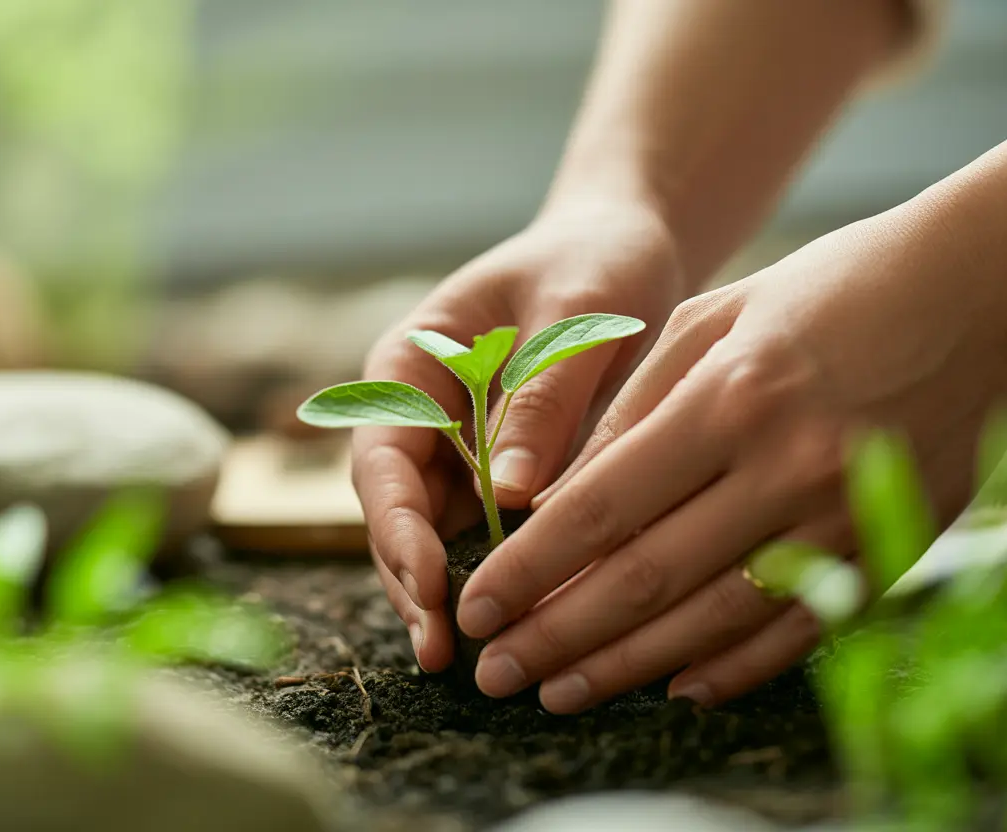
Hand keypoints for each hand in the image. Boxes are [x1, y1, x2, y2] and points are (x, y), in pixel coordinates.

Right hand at [352, 200, 687, 671]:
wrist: (623, 250)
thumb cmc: (593, 263)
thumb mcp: (574, 315)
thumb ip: (541, 396)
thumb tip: (511, 495)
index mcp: (410, 363)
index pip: (383, 456)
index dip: (399, 527)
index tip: (429, 584)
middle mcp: (420, 412)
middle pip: (397, 510)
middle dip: (414, 581)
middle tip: (445, 649)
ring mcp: (455, 445)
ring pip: (435, 533)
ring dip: (446, 592)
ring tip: (475, 655)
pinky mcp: (497, 470)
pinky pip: (485, 530)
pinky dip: (493, 573)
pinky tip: (520, 619)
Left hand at [457, 209, 1006, 711]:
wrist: (982, 296)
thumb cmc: (832, 289)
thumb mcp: (715, 318)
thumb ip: (634, 409)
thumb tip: (559, 501)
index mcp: (730, 400)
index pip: (603, 509)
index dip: (531, 569)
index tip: (479, 607)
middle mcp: (786, 469)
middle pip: (646, 579)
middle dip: (558, 634)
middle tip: (498, 671)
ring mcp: (844, 519)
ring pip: (713, 621)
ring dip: (627, 666)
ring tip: (561, 691)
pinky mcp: (889, 550)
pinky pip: (797, 629)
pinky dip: (731, 667)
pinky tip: (674, 685)